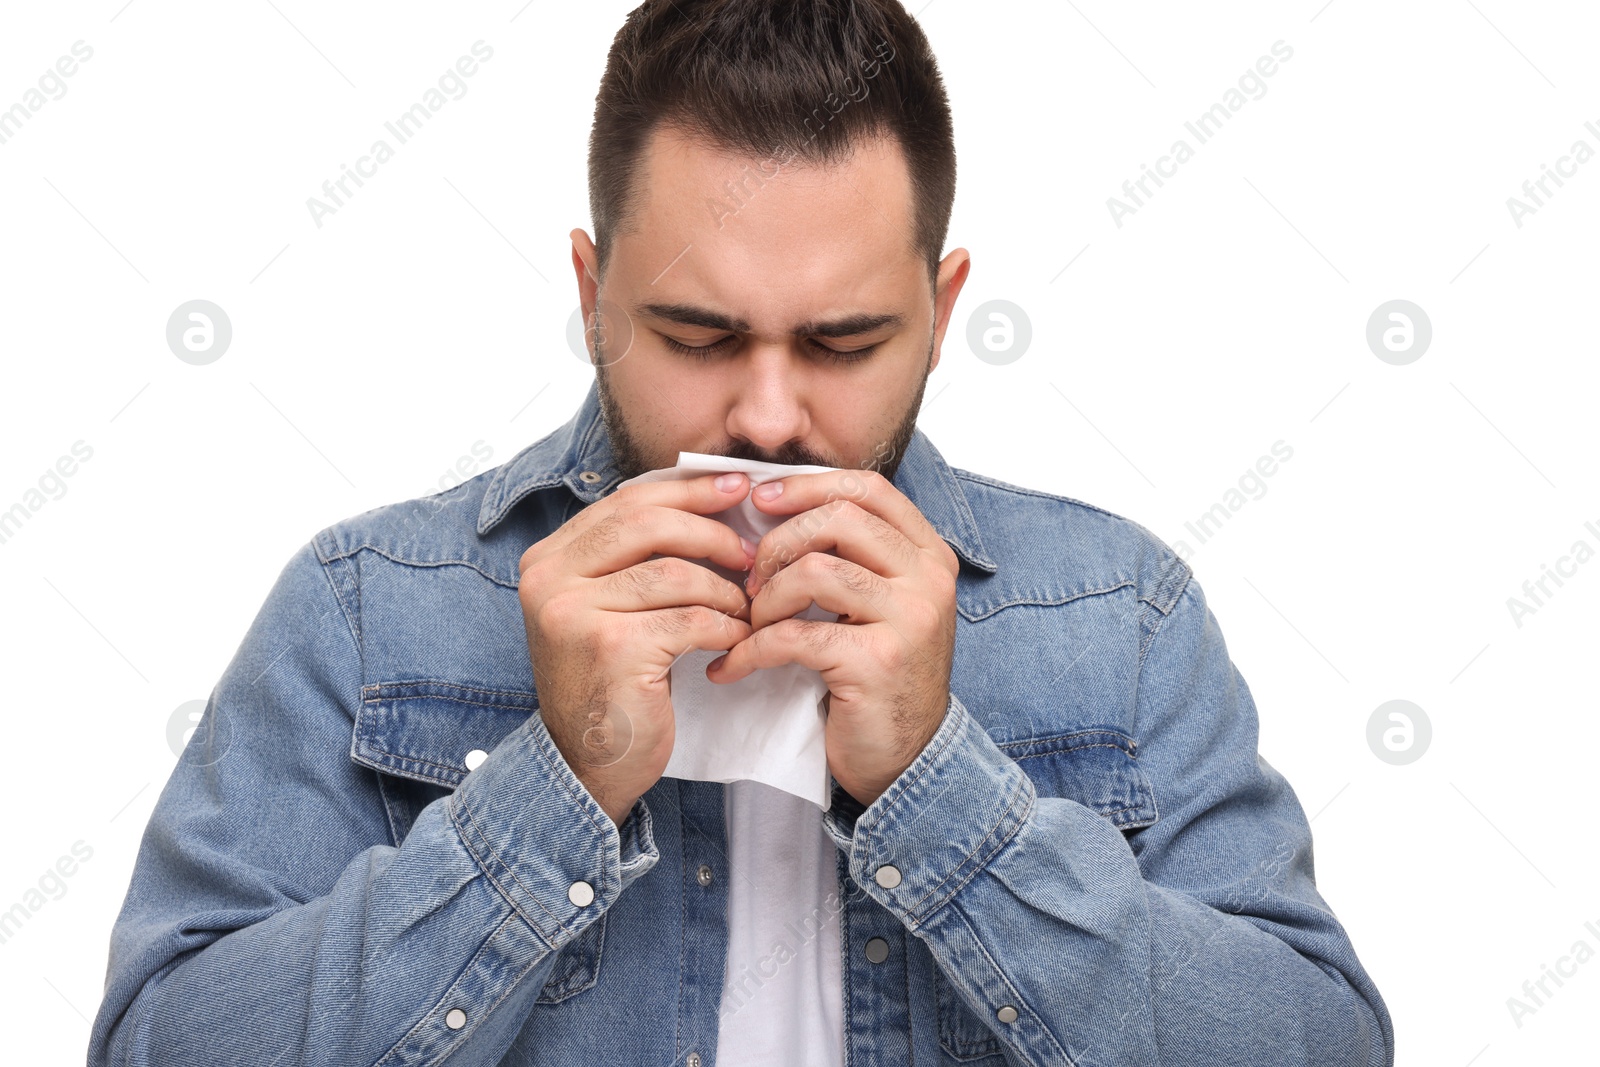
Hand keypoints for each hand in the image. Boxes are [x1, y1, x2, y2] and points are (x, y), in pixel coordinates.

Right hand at [518, 471, 756, 826]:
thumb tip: (709, 496)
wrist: (588, 763)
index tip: (736, 487)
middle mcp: (549, 579)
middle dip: (711, 530)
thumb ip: (636, 556)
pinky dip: (724, 627)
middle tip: (752, 551)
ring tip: (747, 607)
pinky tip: (736, 641)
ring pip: (674, 573)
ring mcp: (575, 613)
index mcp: (548, 560)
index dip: (686, 491)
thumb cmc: (611, 682)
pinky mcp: (611, 648)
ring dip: (724, 590)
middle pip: (647, 523)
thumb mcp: (609, 607)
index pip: (625, 503)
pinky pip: (689, 619)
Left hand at [706, 469, 959, 807]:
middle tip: (751, 580)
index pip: (869, 489)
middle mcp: (929, 580)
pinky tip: (731, 666)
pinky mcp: (877, 662)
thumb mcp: (879, 603)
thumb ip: (851, 554)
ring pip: (815, 570)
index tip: (760, 500)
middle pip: (839, 519)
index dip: (808, 485)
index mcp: (930, 555)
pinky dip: (751, 649)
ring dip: (766, 598)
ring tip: (750, 625)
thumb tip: (773, 502)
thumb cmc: (878, 675)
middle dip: (778, 543)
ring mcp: (909, 620)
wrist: (906, 757)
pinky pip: (794, 635)